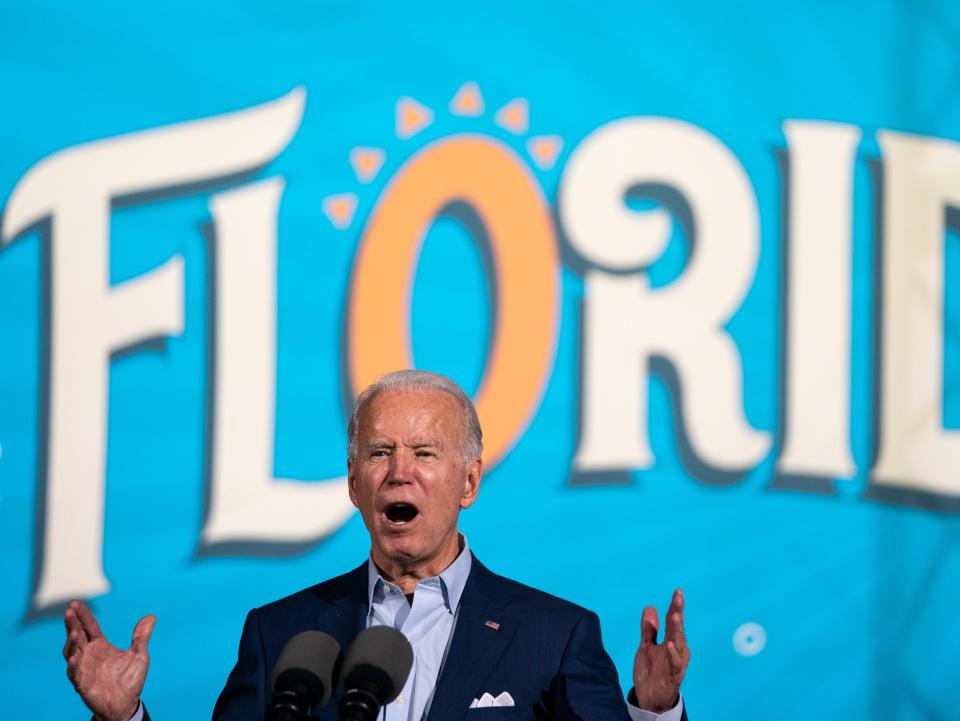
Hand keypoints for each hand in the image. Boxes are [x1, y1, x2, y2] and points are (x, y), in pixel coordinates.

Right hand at [63, 600, 155, 720]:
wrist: (126, 704)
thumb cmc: (130, 679)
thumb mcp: (140, 655)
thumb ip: (142, 637)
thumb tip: (151, 616)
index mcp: (100, 645)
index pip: (89, 626)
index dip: (83, 615)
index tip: (75, 602)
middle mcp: (89, 655)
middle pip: (77, 636)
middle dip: (72, 623)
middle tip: (69, 610)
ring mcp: (83, 669)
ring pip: (72, 652)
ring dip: (71, 642)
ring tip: (74, 632)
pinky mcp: (83, 684)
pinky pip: (75, 674)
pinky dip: (74, 666)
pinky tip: (75, 658)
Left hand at [632, 589, 689, 712]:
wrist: (650, 698)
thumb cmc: (652, 671)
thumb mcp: (646, 647)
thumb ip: (648, 630)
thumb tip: (650, 607)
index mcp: (671, 641)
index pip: (673, 620)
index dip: (675, 606)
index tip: (678, 591)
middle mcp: (677, 649)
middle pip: (677, 627)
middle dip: (678, 611)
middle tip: (678, 596)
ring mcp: (676, 662)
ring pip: (679, 643)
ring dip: (677, 629)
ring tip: (675, 614)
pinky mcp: (674, 676)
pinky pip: (675, 664)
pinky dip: (673, 655)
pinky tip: (669, 645)